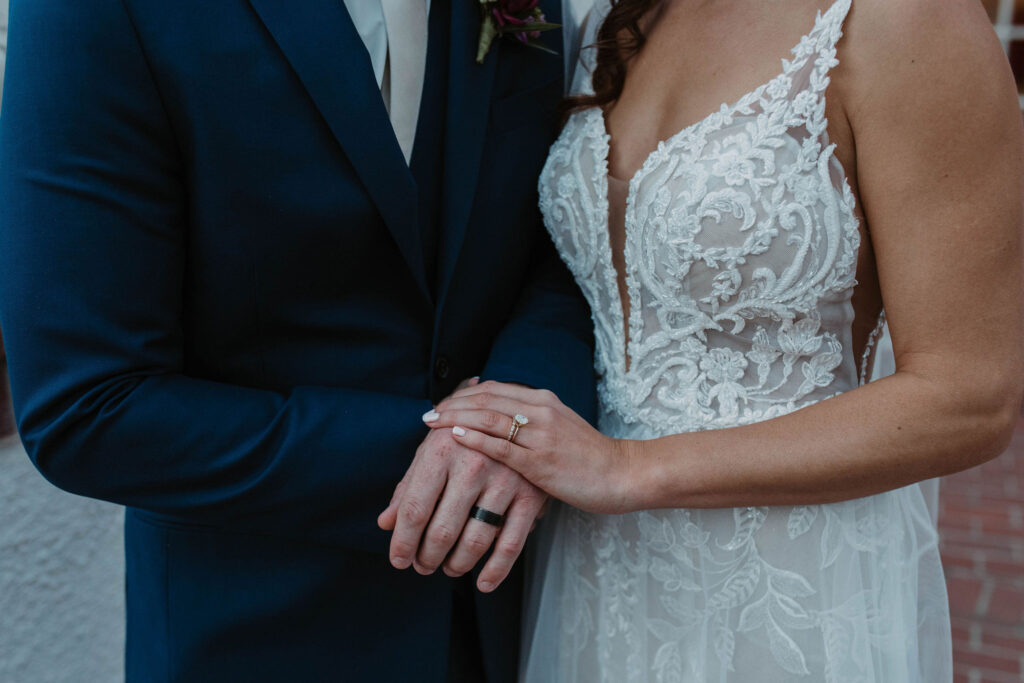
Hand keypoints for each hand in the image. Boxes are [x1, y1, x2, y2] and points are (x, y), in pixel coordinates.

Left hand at [377, 416, 546, 592]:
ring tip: (448, 567)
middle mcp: (473, 464)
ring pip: (475, 541)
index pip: (414, 508)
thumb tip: (385, 523)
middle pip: (442, 530)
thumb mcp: (433, 450)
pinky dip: (496, 570)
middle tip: (423, 566)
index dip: (402, 541)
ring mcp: (504, 480)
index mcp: (442, 450)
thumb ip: (409, 486)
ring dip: (456, 564)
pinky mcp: (530, 495)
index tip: (398, 560)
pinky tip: (483, 583)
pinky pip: (511, 544)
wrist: (518, 415)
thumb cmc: (465, 435)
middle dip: (427, 557)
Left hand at [425, 381, 637, 513]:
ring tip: (431, 423)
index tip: (442, 404)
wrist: (622, 474)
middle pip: (485, 399)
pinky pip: (502, 446)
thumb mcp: (558, 429)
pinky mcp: (541, 461)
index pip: (493, 389)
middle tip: (427, 414)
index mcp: (543, 401)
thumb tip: (497, 422)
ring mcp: (541, 434)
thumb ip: (529, 422)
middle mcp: (540, 410)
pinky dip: (475, 439)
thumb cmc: (587, 457)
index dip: (463, 394)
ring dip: (455, 418)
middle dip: (452, 404)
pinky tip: (454, 438)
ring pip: (489, 418)